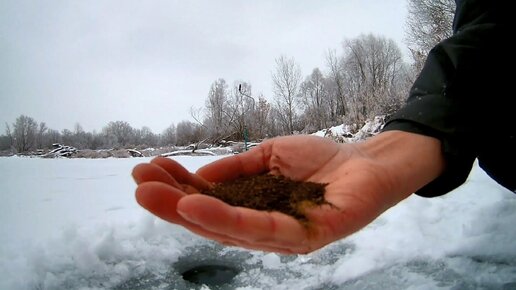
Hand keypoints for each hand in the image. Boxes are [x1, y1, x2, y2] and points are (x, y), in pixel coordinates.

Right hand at [132, 131, 443, 253]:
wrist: (367, 160)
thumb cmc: (319, 161)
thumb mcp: (267, 156)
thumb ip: (235, 169)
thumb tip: (199, 178)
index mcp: (251, 210)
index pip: (208, 204)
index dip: (176, 189)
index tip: (146, 170)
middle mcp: (261, 229)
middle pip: (210, 221)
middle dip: (170, 204)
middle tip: (137, 185)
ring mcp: (282, 238)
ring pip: (228, 230)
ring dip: (188, 213)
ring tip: (154, 196)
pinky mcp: (306, 238)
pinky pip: (262, 231)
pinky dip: (227, 219)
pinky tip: (195, 206)